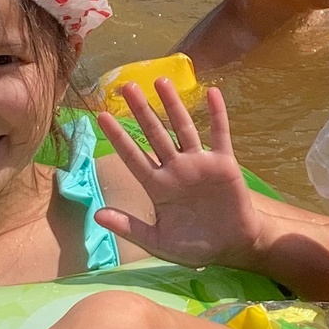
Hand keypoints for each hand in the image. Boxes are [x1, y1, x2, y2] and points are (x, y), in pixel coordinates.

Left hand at [96, 81, 272, 270]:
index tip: (101, 116)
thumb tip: (96, 216)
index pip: (133, 157)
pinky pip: (220, 135)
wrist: (232, 247)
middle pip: (155, 134)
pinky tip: (212, 93)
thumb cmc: (195, 245)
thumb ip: (129, 227)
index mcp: (158, 186)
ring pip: (183, 128)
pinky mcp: (224, 164)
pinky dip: (217, 114)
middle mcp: (176, 169)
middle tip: (126, 86)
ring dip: (173, 105)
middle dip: (141, 111)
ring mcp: (200, 163)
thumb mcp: (157, 242)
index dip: (118, 137)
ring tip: (161, 81)